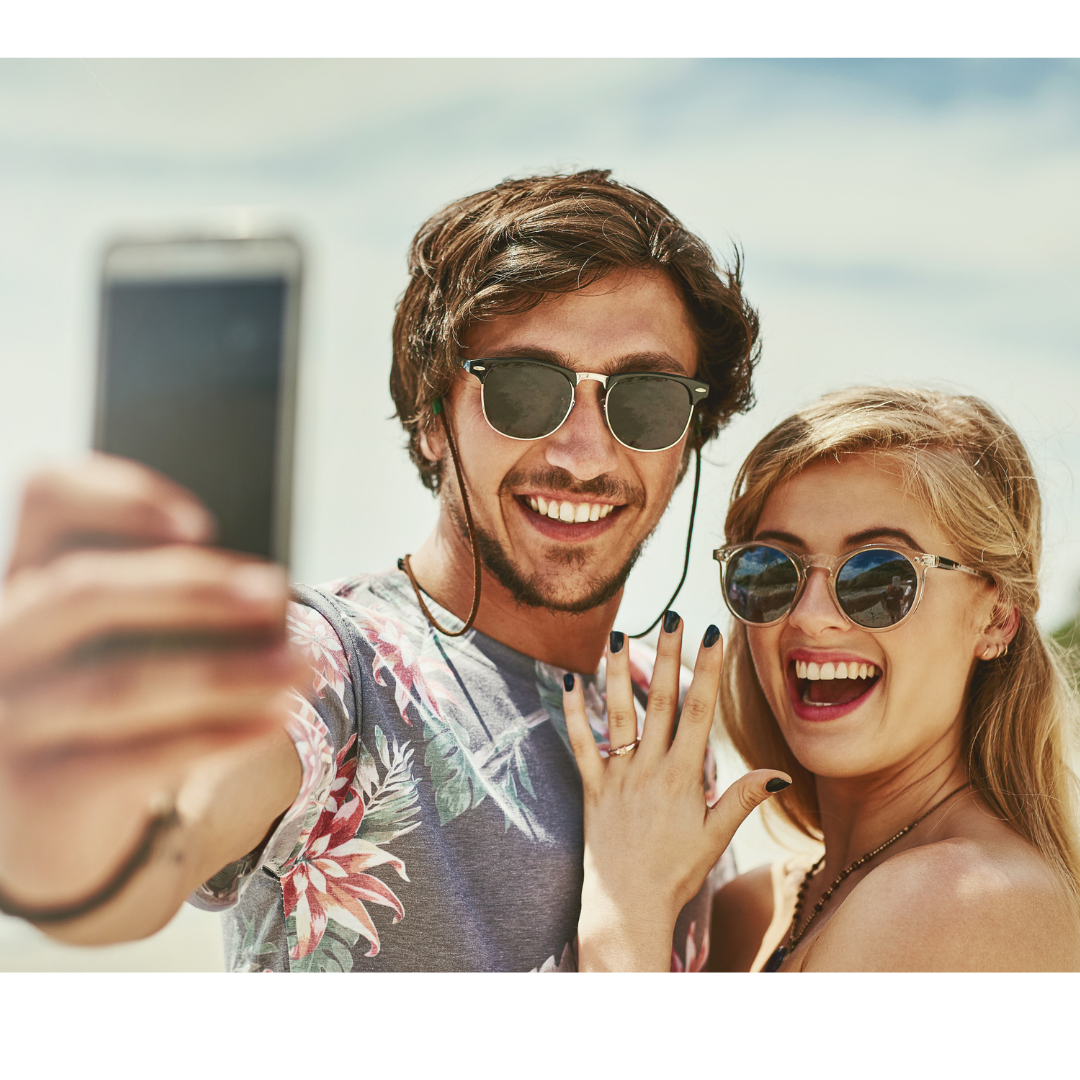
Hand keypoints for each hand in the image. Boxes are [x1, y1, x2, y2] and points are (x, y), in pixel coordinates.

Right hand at [0, 455, 303, 926]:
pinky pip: (133, 759)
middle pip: (84, 590)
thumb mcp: (119, 640)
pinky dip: (214, 736)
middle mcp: (1, 636)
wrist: (48, 819)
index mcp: (27, 578)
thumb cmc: (103, 704)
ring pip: (118, 682)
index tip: (203, 525)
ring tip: (299, 667)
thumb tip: (271, 600)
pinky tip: (273, 720)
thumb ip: (170, 604)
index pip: (46, 499)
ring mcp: (9, 715)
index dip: (119, 497)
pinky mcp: (37, 788)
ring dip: (224, 672)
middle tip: (274, 592)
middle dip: (191, 588)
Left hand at [563, 612, 789, 970]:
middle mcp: (650, 768)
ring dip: (616, 670)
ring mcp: (618, 775)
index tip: (713, 633)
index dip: (707, 670)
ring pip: (617, 712)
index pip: (699, 711)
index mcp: (684, 776)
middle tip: (671, 614)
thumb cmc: (676, 871)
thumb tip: (780, 773)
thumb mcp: (716, 837)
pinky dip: (573, 712)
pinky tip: (569, 680)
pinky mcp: (591, 787)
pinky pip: (579, 743)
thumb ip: (743, 798)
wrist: (629, 905)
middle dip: (667, 654)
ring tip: (618, 631)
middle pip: (659, 700)